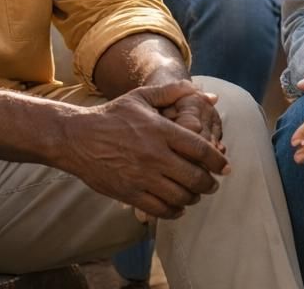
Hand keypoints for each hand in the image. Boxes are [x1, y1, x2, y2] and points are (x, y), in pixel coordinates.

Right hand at [65, 82, 231, 219]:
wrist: (77, 137)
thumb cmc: (113, 115)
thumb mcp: (142, 97)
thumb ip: (174, 92)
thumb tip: (205, 94)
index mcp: (161, 130)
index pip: (201, 149)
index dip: (218, 161)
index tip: (226, 167)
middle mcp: (154, 155)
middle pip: (195, 177)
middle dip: (209, 183)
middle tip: (212, 183)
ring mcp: (142, 176)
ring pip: (180, 196)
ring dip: (193, 197)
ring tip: (195, 193)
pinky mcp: (130, 193)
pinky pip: (160, 209)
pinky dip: (174, 211)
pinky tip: (177, 206)